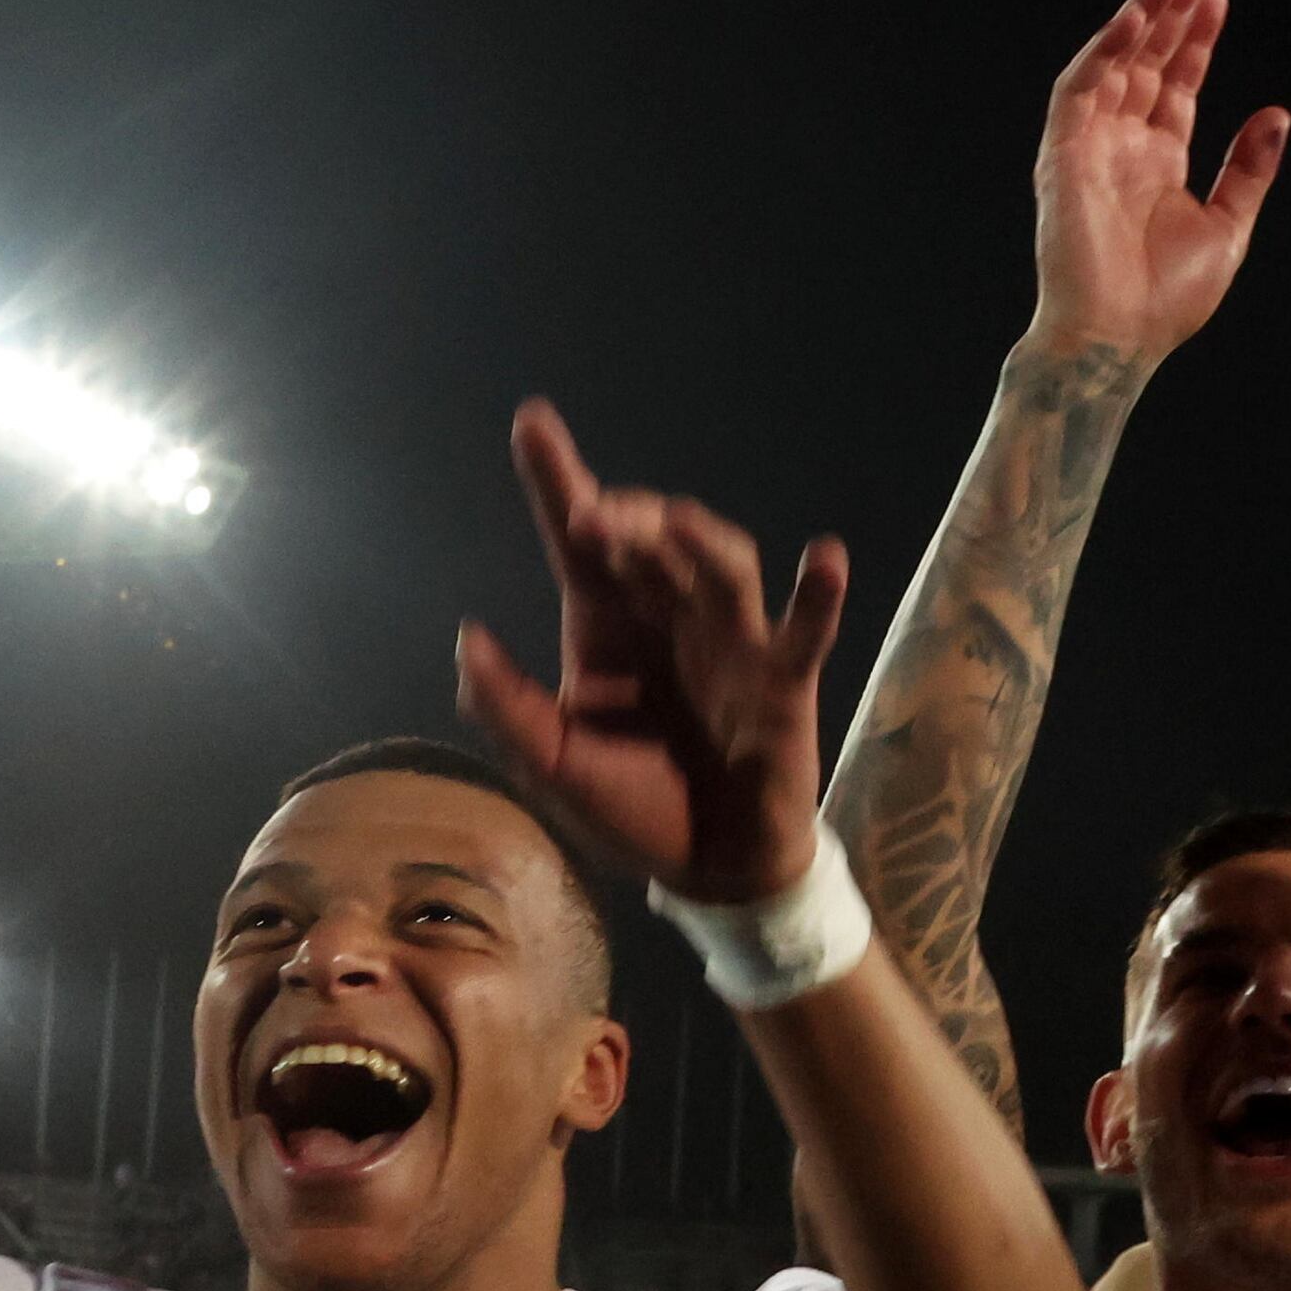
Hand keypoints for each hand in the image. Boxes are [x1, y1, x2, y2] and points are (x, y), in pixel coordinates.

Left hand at [456, 402, 849, 904]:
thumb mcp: (552, 765)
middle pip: (648, 541)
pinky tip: (824, 558)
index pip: (579, 542)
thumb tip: (466, 634)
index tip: (533, 421)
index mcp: (604, 628)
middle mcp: (668, 617)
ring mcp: (731, 641)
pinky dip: (819, 593)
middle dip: (621, 520)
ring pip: (720, 565)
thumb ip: (504, 706)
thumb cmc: (632, 807)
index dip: (558, 479)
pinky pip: (806, 629)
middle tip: (591, 521)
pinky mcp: (783, 680)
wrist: (709, 869)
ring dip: (697, 540)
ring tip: (670, 527)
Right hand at [1030, 0, 1287, 364]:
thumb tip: (1277, 112)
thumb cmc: (1165, 301)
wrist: (1115, 343)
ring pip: (1113, 64)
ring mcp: (1088, 148)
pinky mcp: (1061, 156)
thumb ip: (1247, 168)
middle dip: (1169, 12)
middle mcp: (1120, 148)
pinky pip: (1079, 90)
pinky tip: (1133, 18)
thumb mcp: (1228, 226)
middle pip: (1145, 63)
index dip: (1195, 40)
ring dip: (1139, 16)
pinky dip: (1104, 51)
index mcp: (1156, 164)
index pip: (1175, 85)